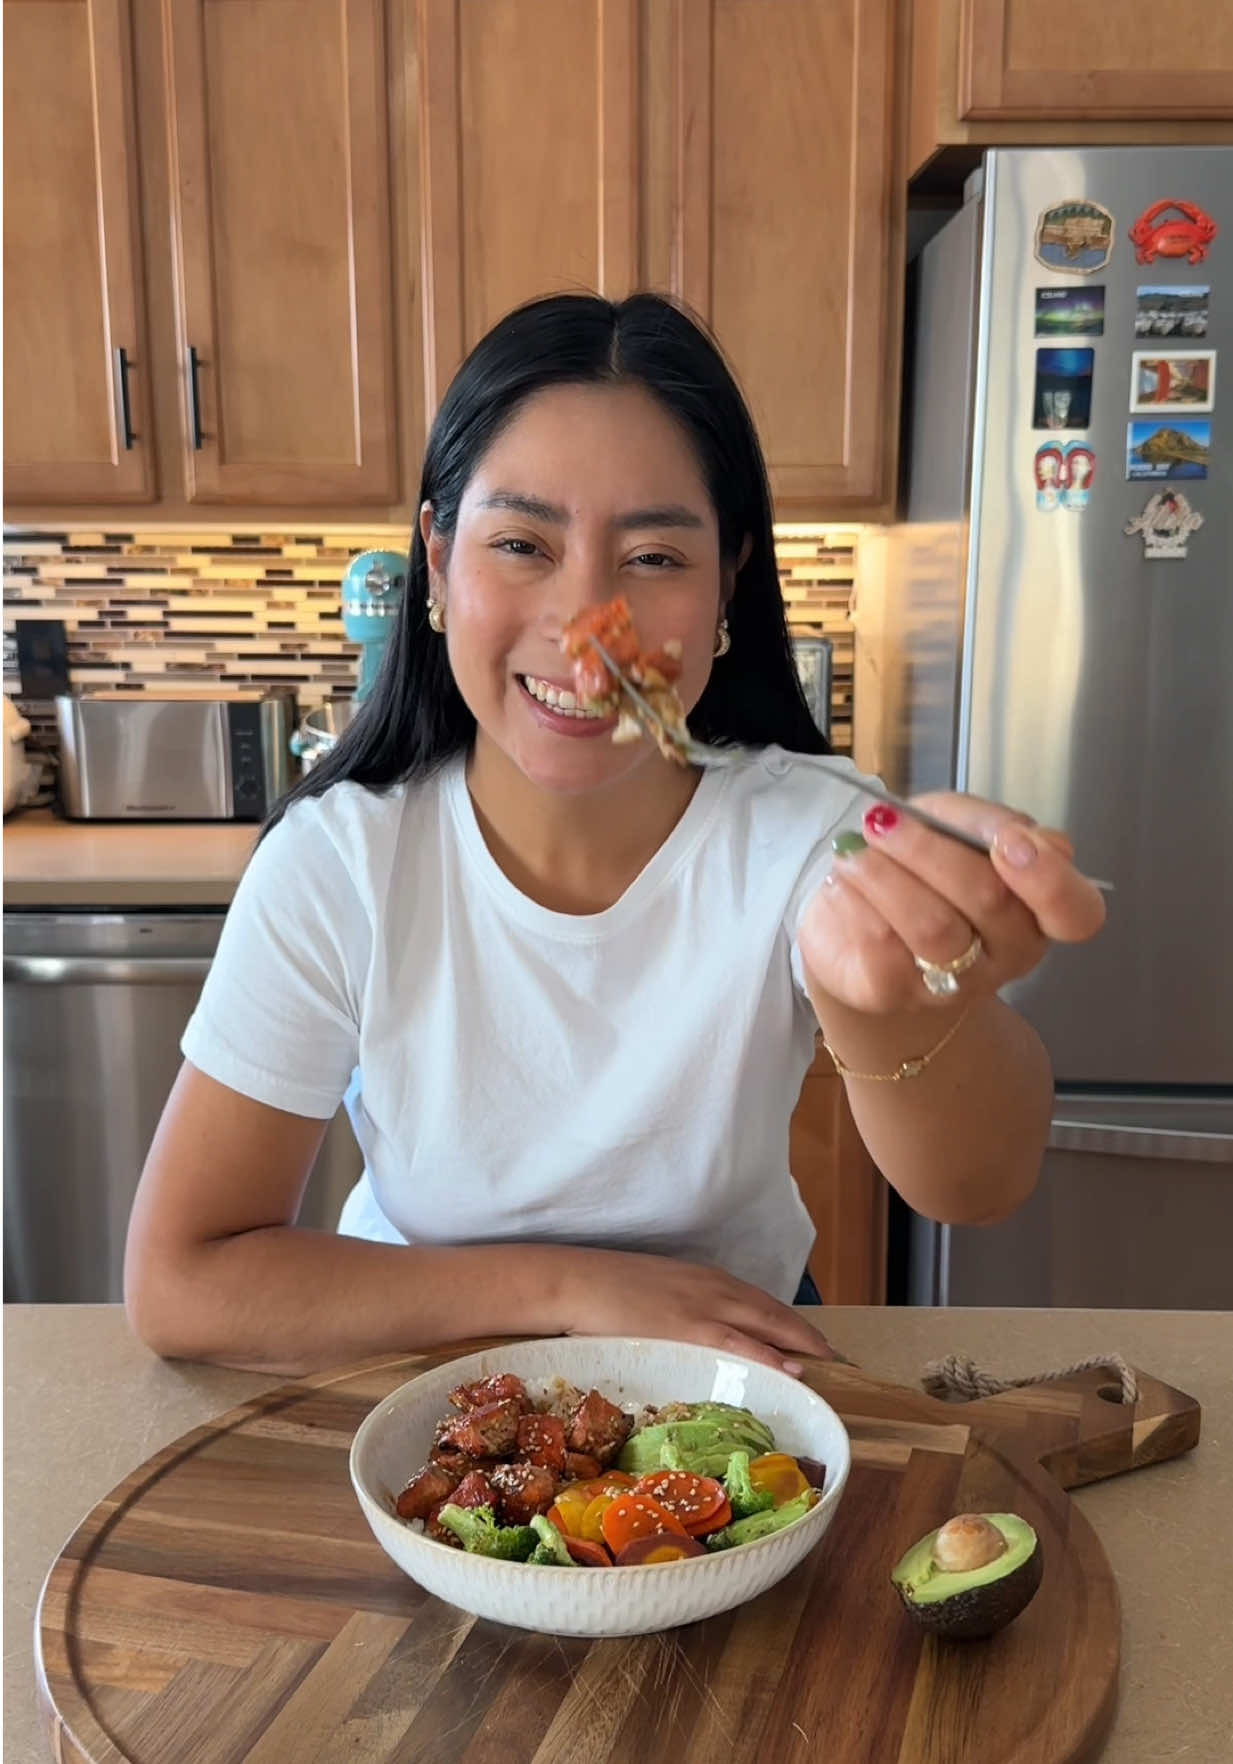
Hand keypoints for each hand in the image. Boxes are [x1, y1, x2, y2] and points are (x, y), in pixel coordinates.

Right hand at [554, 1247, 835, 1373]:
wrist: (574, 1282)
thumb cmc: (606, 1292)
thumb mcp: (655, 1294)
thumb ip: (682, 1311)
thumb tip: (697, 1338)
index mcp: (706, 1280)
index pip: (762, 1303)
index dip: (791, 1325)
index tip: (813, 1345)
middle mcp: (714, 1289)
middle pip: (775, 1313)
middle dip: (809, 1338)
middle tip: (839, 1362)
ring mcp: (704, 1308)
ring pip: (767, 1327)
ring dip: (801, 1348)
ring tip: (830, 1370)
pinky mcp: (689, 1329)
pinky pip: (741, 1345)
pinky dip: (771, 1357)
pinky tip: (794, 1370)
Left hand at [798, 795, 1106, 1016]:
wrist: (852, 916)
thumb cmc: (919, 866)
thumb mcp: (954, 823)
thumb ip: (989, 822)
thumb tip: (1017, 834)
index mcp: (1038, 909)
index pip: (1077, 913)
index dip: (1049, 878)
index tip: (1007, 842)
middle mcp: (1008, 953)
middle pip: (989, 900)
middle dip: (929, 849)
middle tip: (884, 822)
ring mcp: (955, 982)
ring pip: (932, 927)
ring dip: (884, 875)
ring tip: (854, 851)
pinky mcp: (894, 995)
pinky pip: (880, 945)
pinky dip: (855, 900)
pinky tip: (842, 884)